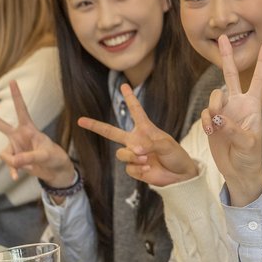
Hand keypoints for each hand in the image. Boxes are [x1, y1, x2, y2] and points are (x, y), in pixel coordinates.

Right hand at [0, 80, 74, 185]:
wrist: (56, 171)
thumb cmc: (55, 158)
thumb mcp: (45, 156)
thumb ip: (29, 158)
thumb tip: (12, 161)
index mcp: (29, 129)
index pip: (22, 110)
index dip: (17, 96)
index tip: (12, 80)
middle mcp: (19, 136)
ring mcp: (15, 147)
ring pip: (5, 154)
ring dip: (14, 163)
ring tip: (30, 166)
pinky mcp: (14, 159)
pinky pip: (8, 165)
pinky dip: (13, 171)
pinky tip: (17, 177)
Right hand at [77, 84, 198, 186]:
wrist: (180, 175)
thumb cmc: (176, 155)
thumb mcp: (166, 145)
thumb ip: (150, 144)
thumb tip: (135, 149)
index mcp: (145, 129)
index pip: (136, 111)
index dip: (130, 98)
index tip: (124, 86)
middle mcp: (135, 140)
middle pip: (111, 132)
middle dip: (95, 126)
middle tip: (81, 120)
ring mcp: (133, 155)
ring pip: (121, 153)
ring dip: (133, 157)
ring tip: (147, 159)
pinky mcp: (134, 168)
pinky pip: (128, 168)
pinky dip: (139, 169)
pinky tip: (148, 169)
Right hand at [202, 35, 261, 205]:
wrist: (238, 171)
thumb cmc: (250, 157)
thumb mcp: (248, 143)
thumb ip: (232, 129)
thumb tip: (217, 117)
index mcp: (253, 105)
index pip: (259, 79)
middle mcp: (238, 104)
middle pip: (231, 75)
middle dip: (227, 57)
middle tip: (223, 37)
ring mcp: (225, 111)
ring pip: (214, 96)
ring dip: (213, 106)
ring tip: (215, 124)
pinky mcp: (213, 121)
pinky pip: (206, 113)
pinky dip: (206, 120)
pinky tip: (210, 131)